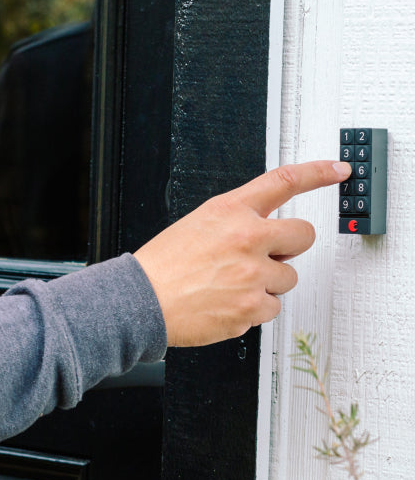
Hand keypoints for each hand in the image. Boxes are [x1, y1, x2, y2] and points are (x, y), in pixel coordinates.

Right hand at [134, 160, 351, 346]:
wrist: (141, 301)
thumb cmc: (163, 266)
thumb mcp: (198, 225)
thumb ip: (236, 223)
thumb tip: (268, 236)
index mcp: (231, 211)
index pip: (284, 182)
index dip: (318, 173)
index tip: (338, 170)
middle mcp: (247, 239)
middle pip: (303, 235)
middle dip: (291, 246)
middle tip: (268, 256)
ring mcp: (252, 275)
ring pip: (288, 277)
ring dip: (267, 282)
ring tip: (231, 285)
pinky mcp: (252, 307)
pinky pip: (272, 307)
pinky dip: (253, 309)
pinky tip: (227, 303)